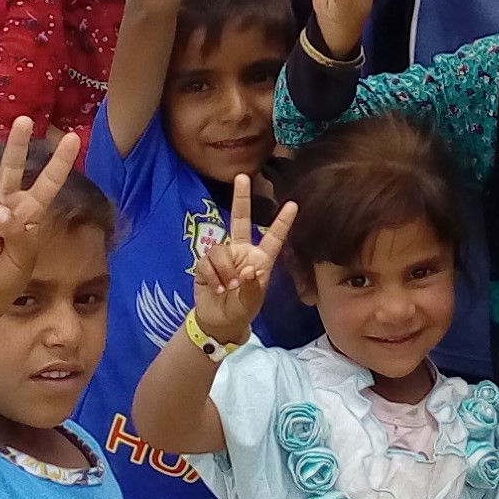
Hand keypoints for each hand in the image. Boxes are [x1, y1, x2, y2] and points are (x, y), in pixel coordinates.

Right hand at [0, 117, 84, 309]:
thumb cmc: (8, 275)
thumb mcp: (21, 259)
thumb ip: (16, 235)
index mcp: (30, 212)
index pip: (47, 184)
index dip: (60, 162)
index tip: (74, 138)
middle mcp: (7, 204)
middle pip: (11, 169)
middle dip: (17, 144)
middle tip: (24, 119)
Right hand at [189, 172, 298, 341]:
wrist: (218, 321)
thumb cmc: (242, 309)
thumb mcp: (252, 301)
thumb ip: (251, 287)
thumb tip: (246, 271)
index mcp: (260, 259)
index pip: (273, 238)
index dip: (282, 222)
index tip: (293, 205)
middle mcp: (242, 251)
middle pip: (241, 219)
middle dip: (241, 198)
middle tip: (242, 177)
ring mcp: (223, 255)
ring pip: (220, 250)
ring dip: (224, 270)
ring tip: (228, 288)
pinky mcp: (205, 263)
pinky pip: (207, 262)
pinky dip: (213, 277)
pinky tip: (217, 288)